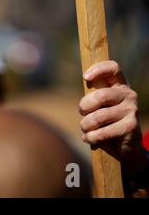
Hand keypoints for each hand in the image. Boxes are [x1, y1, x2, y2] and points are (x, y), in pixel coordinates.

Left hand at [79, 60, 148, 174]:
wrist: (123, 146)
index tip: (85, 78)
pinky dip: (90, 137)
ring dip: (85, 125)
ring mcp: (131, 110)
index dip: (98, 69)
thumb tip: (86, 79)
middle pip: (100, 95)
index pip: (113, 68)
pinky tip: (88, 138)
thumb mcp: (98, 105)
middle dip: (84, 107)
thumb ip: (92, 94)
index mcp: (119, 85)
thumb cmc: (105, 121)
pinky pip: (103, 132)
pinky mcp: (131, 127)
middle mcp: (129, 95)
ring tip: (85, 128)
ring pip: (98, 116)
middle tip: (82, 113)